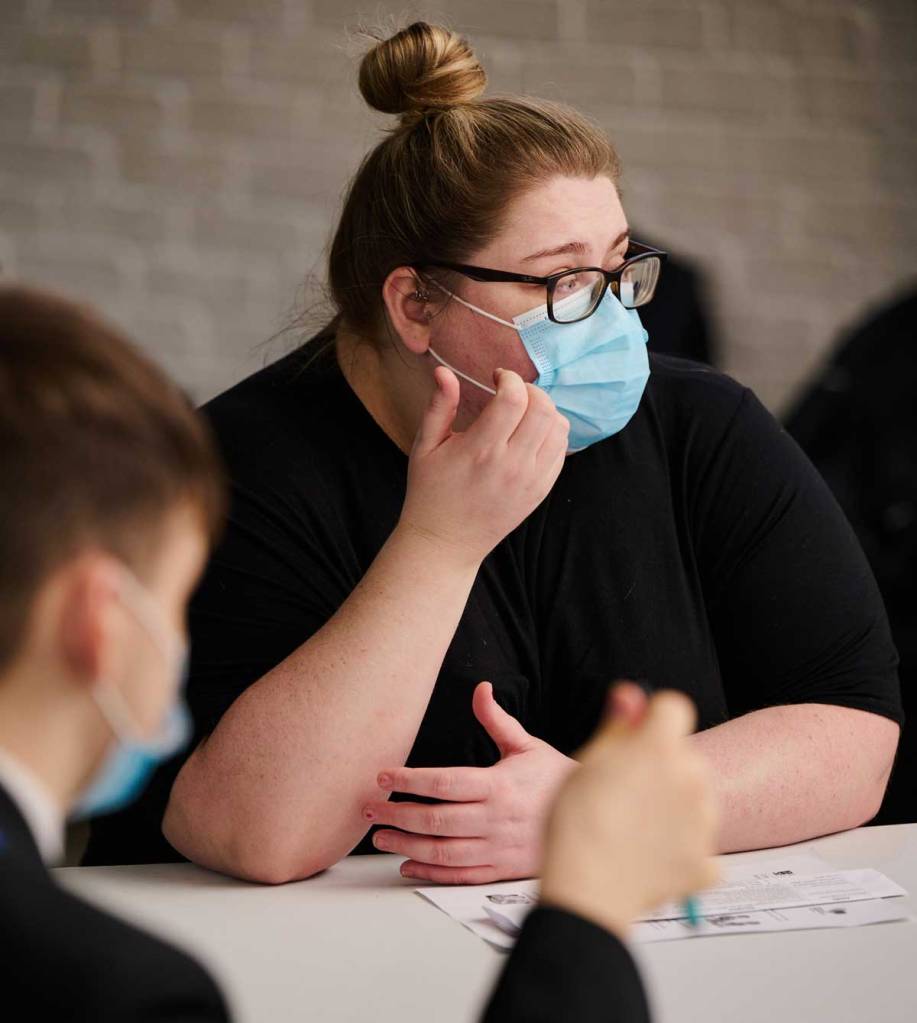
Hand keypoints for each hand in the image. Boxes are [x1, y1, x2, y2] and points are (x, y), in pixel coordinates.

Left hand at [363, 681, 576, 883]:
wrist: (595, 815)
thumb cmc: (555, 777)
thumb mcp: (527, 745)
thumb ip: (497, 720)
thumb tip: (480, 688)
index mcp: (499, 785)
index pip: (445, 783)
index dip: (411, 780)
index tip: (383, 777)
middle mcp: (496, 819)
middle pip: (436, 819)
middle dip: (397, 814)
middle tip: (369, 808)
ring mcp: (498, 848)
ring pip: (443, 850)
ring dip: (406, 844)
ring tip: (380, 836)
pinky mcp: (502, 869)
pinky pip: (461, 874)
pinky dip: (431, 872)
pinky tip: (408, 865)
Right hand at [397, 366, 568, 566]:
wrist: (445, 543)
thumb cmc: (430, 493)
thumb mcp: (425, 446)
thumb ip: (439, 406)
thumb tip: (444, 371)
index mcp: (480, 450)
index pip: (513, 399)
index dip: (510, 379)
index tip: (497, 377)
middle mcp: (511, 465)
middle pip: (543, 409)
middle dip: (531, 390)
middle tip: (513, 391)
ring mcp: (530, 481)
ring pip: (559, 429)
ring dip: (545, 410)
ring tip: (524, 411)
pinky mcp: (540, 492)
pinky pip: (560, 452)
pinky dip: (552, 434)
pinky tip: (530, 434)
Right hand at [540, 683, 718, 938]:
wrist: (587, 891)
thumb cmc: (577, 825)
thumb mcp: (587, 763)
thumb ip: (617, 726)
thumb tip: (631, 695)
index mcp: (659, 748)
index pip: (674, 707)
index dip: (652, 717)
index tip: (634, 734)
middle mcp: (692, 778)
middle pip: (684, 755)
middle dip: (661, 764)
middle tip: (624, 789)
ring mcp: (705, 822)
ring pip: (695, 796)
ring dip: (674, 803)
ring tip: (634, 826)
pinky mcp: (708, 861)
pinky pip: (699, 842)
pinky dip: (681, 847)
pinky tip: (649, 854)